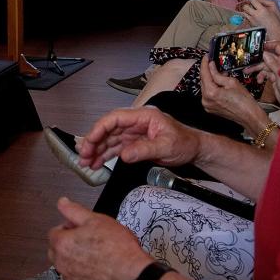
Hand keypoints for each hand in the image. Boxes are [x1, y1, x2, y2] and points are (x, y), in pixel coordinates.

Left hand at [48, 197, 151, 279]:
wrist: (133, 277)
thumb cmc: (118, 250)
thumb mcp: (96, 219)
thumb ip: (74, 210)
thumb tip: (63, 203)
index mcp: (62, 244)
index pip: (54, 232)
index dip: (68, 227)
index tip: (80, 228)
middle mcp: (63, 265)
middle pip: (57, 251)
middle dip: (68, 244)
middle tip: (88, 240)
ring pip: (67, 268)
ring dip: (76, 261)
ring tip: (96, 255)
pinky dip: (85, 276)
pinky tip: (100, 270)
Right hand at [77, 106, 200, 170]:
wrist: (195, 150)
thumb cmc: (185, 143)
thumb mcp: (167, 146)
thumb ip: (144, 150)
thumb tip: (124, 155)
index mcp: (143, 116)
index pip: (115, 118)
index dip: (99, 128)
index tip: (90, 141)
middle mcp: (135, 122)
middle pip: (108, 129)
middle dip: (94, 142)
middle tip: (84, 156)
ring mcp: (134, 133)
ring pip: (109, 139)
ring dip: (97, 150)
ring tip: (86, 163)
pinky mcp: (134, 143)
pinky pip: (116, 148)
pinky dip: (105, 155)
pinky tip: (96, 163)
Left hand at [199, 55, 262, 128]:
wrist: (250, 116)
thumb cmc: (244, 100)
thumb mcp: (232, 82)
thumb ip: (218, 74)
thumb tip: (211, 66)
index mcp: (210, 93)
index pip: (204, 73)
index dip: (205, 63)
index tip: (206, 56)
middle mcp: (205, 100)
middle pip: (203, 81)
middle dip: (208, 71)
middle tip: (214, 62)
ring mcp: (207, 105)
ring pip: (205, 87)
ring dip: (211, 79)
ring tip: (219, 73)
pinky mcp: (210, 108)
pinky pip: (208, 94)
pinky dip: (212, 87)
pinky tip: (219, 83)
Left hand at [236, 0, 279, 46]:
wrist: (276, 32)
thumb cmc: (277, 19)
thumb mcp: (274, 7)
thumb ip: (265, 0)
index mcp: (262, 10)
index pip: (252, 1)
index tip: (254, 0)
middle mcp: (255, 16)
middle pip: (245, 7)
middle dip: (247, 5)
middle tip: (252, 6)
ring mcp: (252, 21)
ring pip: (244, 13)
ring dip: (247, 11)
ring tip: (253, 12)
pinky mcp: (251, 25)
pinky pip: (247, 19)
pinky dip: (249, 17)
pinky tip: (255, 18)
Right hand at [245, 39, 279, 107]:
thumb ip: (273, 63)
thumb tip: (265, 54)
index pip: (278, 46)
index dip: (268, 45)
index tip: (258, 46)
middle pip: (269, 57)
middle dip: (258, 59)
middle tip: (248, 60)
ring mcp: (278, 71)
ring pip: (265, 66)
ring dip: (256, 68)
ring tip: (248, 71)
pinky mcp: (275, 78)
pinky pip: (266, 74)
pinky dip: (261, 76)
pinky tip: (259, 80)